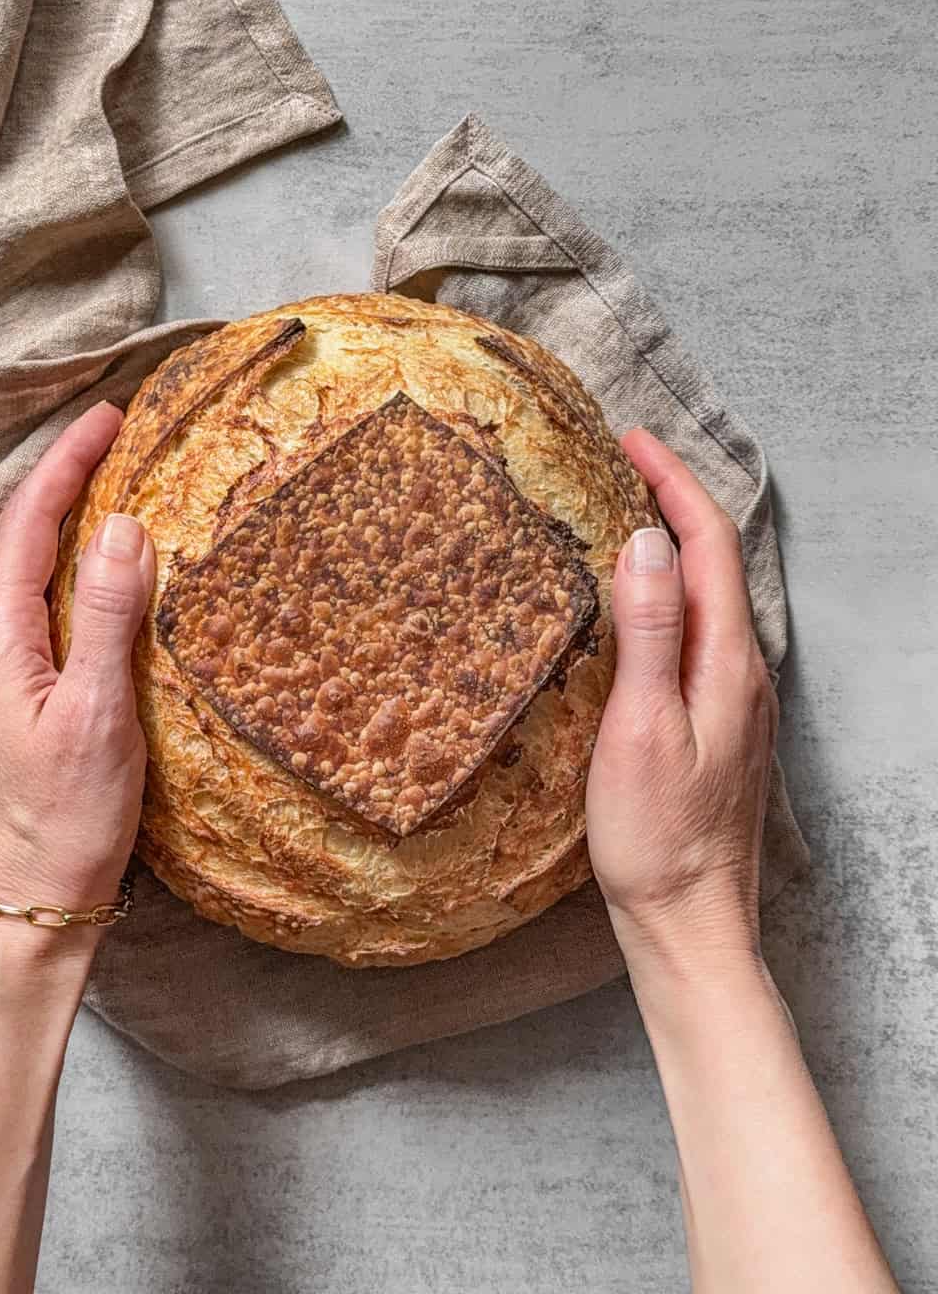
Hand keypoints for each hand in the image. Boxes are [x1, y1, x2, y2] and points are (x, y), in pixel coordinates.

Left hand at [0, 402, 154, 917]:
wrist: (35, 903)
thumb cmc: (68, 818)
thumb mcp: (99, 714)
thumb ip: (109, 617)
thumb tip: (126, 527)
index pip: (28, 526)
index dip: (66, 465)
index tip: (108, 416)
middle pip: (21, 539)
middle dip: (63, 479)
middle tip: (114, 434)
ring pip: (29, 572)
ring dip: (66, 520)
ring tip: (112, 482)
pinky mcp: (18, 697)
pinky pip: (41, 607)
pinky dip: (71, 568)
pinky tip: (102, 572)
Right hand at [586, 429, 777, 973]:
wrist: (690, 925)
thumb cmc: (658, 839)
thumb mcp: (641, 728)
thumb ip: (649, 632)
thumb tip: (648, 541)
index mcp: (727, 664)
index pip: (707, 544)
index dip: (672, 483)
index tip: (629, 440)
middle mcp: (743, 673)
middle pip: (716, 561)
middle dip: (674, 500)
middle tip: (621, 462)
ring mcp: (736, 700)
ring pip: (708, 596)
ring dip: (672, 545)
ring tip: (622, 513)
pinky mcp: (719, 724)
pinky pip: (699, 632)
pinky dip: (669, 592)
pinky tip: (636, 603)